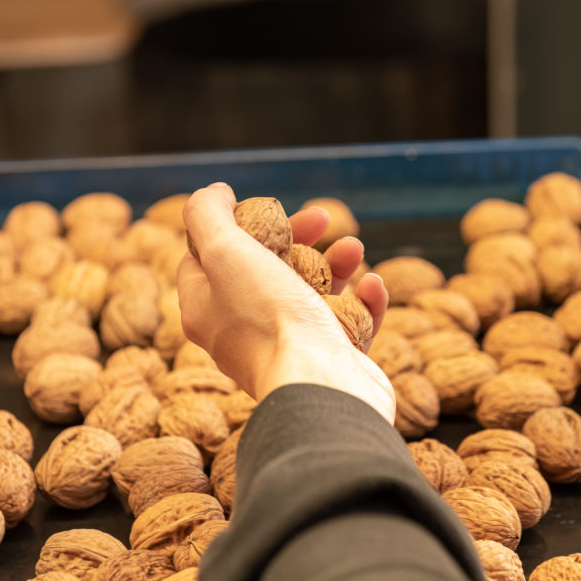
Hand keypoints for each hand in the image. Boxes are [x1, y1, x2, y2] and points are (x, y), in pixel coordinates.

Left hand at [177, 183, 395, 422]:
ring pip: (312, 294)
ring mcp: (289, 348)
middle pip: (267, 270)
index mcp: (208, 308)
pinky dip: (363, 301)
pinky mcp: (330, 362)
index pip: (209, 257)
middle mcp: (243, 331)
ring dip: (336, 264)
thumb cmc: (268, 320)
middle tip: (322, 218)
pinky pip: (348, 323)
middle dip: (297, 237)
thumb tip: (214, 193)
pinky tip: (373, 286)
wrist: (320, 387)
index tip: (266, 208)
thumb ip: (207, 215)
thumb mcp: (224, 251)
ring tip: (354, 249)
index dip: (237, 225)